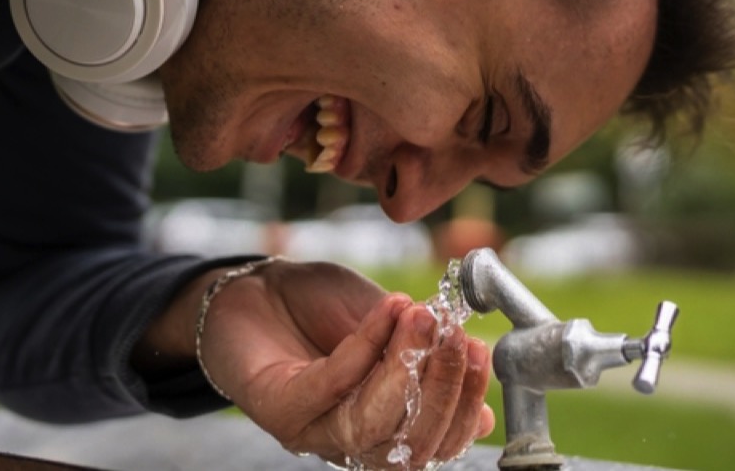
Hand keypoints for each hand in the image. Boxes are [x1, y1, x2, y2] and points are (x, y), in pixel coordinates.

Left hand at [198, 260, 493, 468]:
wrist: (252, 288)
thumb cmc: (319, 309)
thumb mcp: (388, 328)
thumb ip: (427, 358)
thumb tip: (483, 398)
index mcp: (382, 428)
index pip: (435, 444)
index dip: (465, 407)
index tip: (481, 353)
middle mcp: (347, 442)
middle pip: (410, 445)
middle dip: (443, 390)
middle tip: (456, 335)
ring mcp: (310, 430)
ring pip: (373, 423)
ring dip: (405, 368)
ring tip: (424, 318)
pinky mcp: (277, 407)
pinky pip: (331, 384)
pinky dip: (365, 346)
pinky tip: (388, 310)